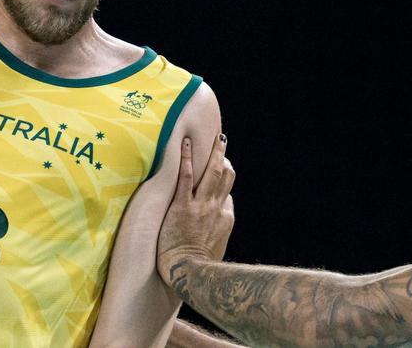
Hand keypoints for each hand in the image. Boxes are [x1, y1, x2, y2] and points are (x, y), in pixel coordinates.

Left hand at [157, 134, 235, 284]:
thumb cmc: (198, 268)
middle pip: (226, 177)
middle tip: (221, 142)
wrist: (190, 273)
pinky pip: (186, 176)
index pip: (227, 195)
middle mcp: (217, 208)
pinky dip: (186, 157)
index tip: (219, 173)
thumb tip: (222, 224)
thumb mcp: (217, 249)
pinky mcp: (183, 205)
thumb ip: (219, 233)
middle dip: (224, 158)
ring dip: (214, 152)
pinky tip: (185, 143)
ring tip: (215, 137)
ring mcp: (201, 205)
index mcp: (225, 219)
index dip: (223, 184)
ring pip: (212, 171)